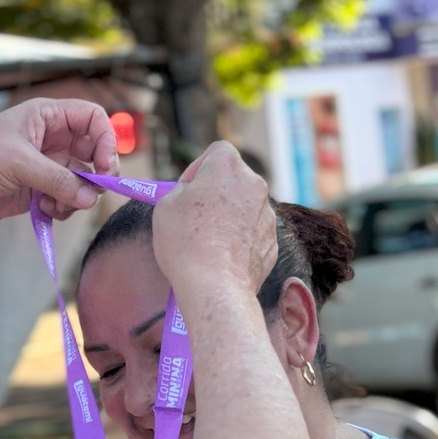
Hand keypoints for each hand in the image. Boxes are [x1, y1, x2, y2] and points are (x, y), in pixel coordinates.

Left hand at [0, 99, 117, 224]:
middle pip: (94, 152)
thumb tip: (91, 198)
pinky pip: (67, 199)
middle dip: (97, 174)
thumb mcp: (19, 163)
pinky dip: (64, 207)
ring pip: (82, 181)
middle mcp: (52, 139)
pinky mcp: (40, 190)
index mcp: (48, 117)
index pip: (93, 119)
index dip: (106, 140)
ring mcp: (47, 166)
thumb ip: (57, 180)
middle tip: (94, 193)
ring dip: (77, 196)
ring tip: (56, 204)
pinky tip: (44, 209)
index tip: (106, 166)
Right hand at [151, 142, 274, 299]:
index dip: (198, 169)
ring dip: (228, 218)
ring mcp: (267, 214)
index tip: (187, 190)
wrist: (215, 286)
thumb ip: (181, 192)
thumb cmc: (186, 243)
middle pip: (233, 181)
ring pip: (244, 208)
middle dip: (215, 194)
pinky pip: (252, 234)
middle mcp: (254, 184)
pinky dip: (239, 241)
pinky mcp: (272, 242)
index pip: (216, 152)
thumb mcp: (166, 207)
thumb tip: (190, 195)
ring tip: (207, 243)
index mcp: (228, 166)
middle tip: (195, 216)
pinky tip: (221, 258)